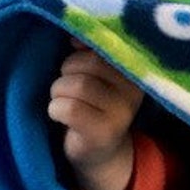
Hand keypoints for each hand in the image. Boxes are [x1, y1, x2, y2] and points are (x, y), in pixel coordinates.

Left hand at [48, 43, 143, 189]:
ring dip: (59, 92)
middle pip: (88, 64)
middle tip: (66, 87)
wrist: (98, 152)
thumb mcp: (94, 73)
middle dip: (66, 72)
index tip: (73, 55)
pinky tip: (60, 116)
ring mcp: (121, 113)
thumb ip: (89, 51)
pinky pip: (69, 109)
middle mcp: (133, 90)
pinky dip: (56, 109)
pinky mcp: (104, 133)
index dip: (82, 50)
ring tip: (62, 101)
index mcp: (133, 69)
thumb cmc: (90, 103)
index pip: (103, 45)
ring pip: (78, 85)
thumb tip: (75, 37)